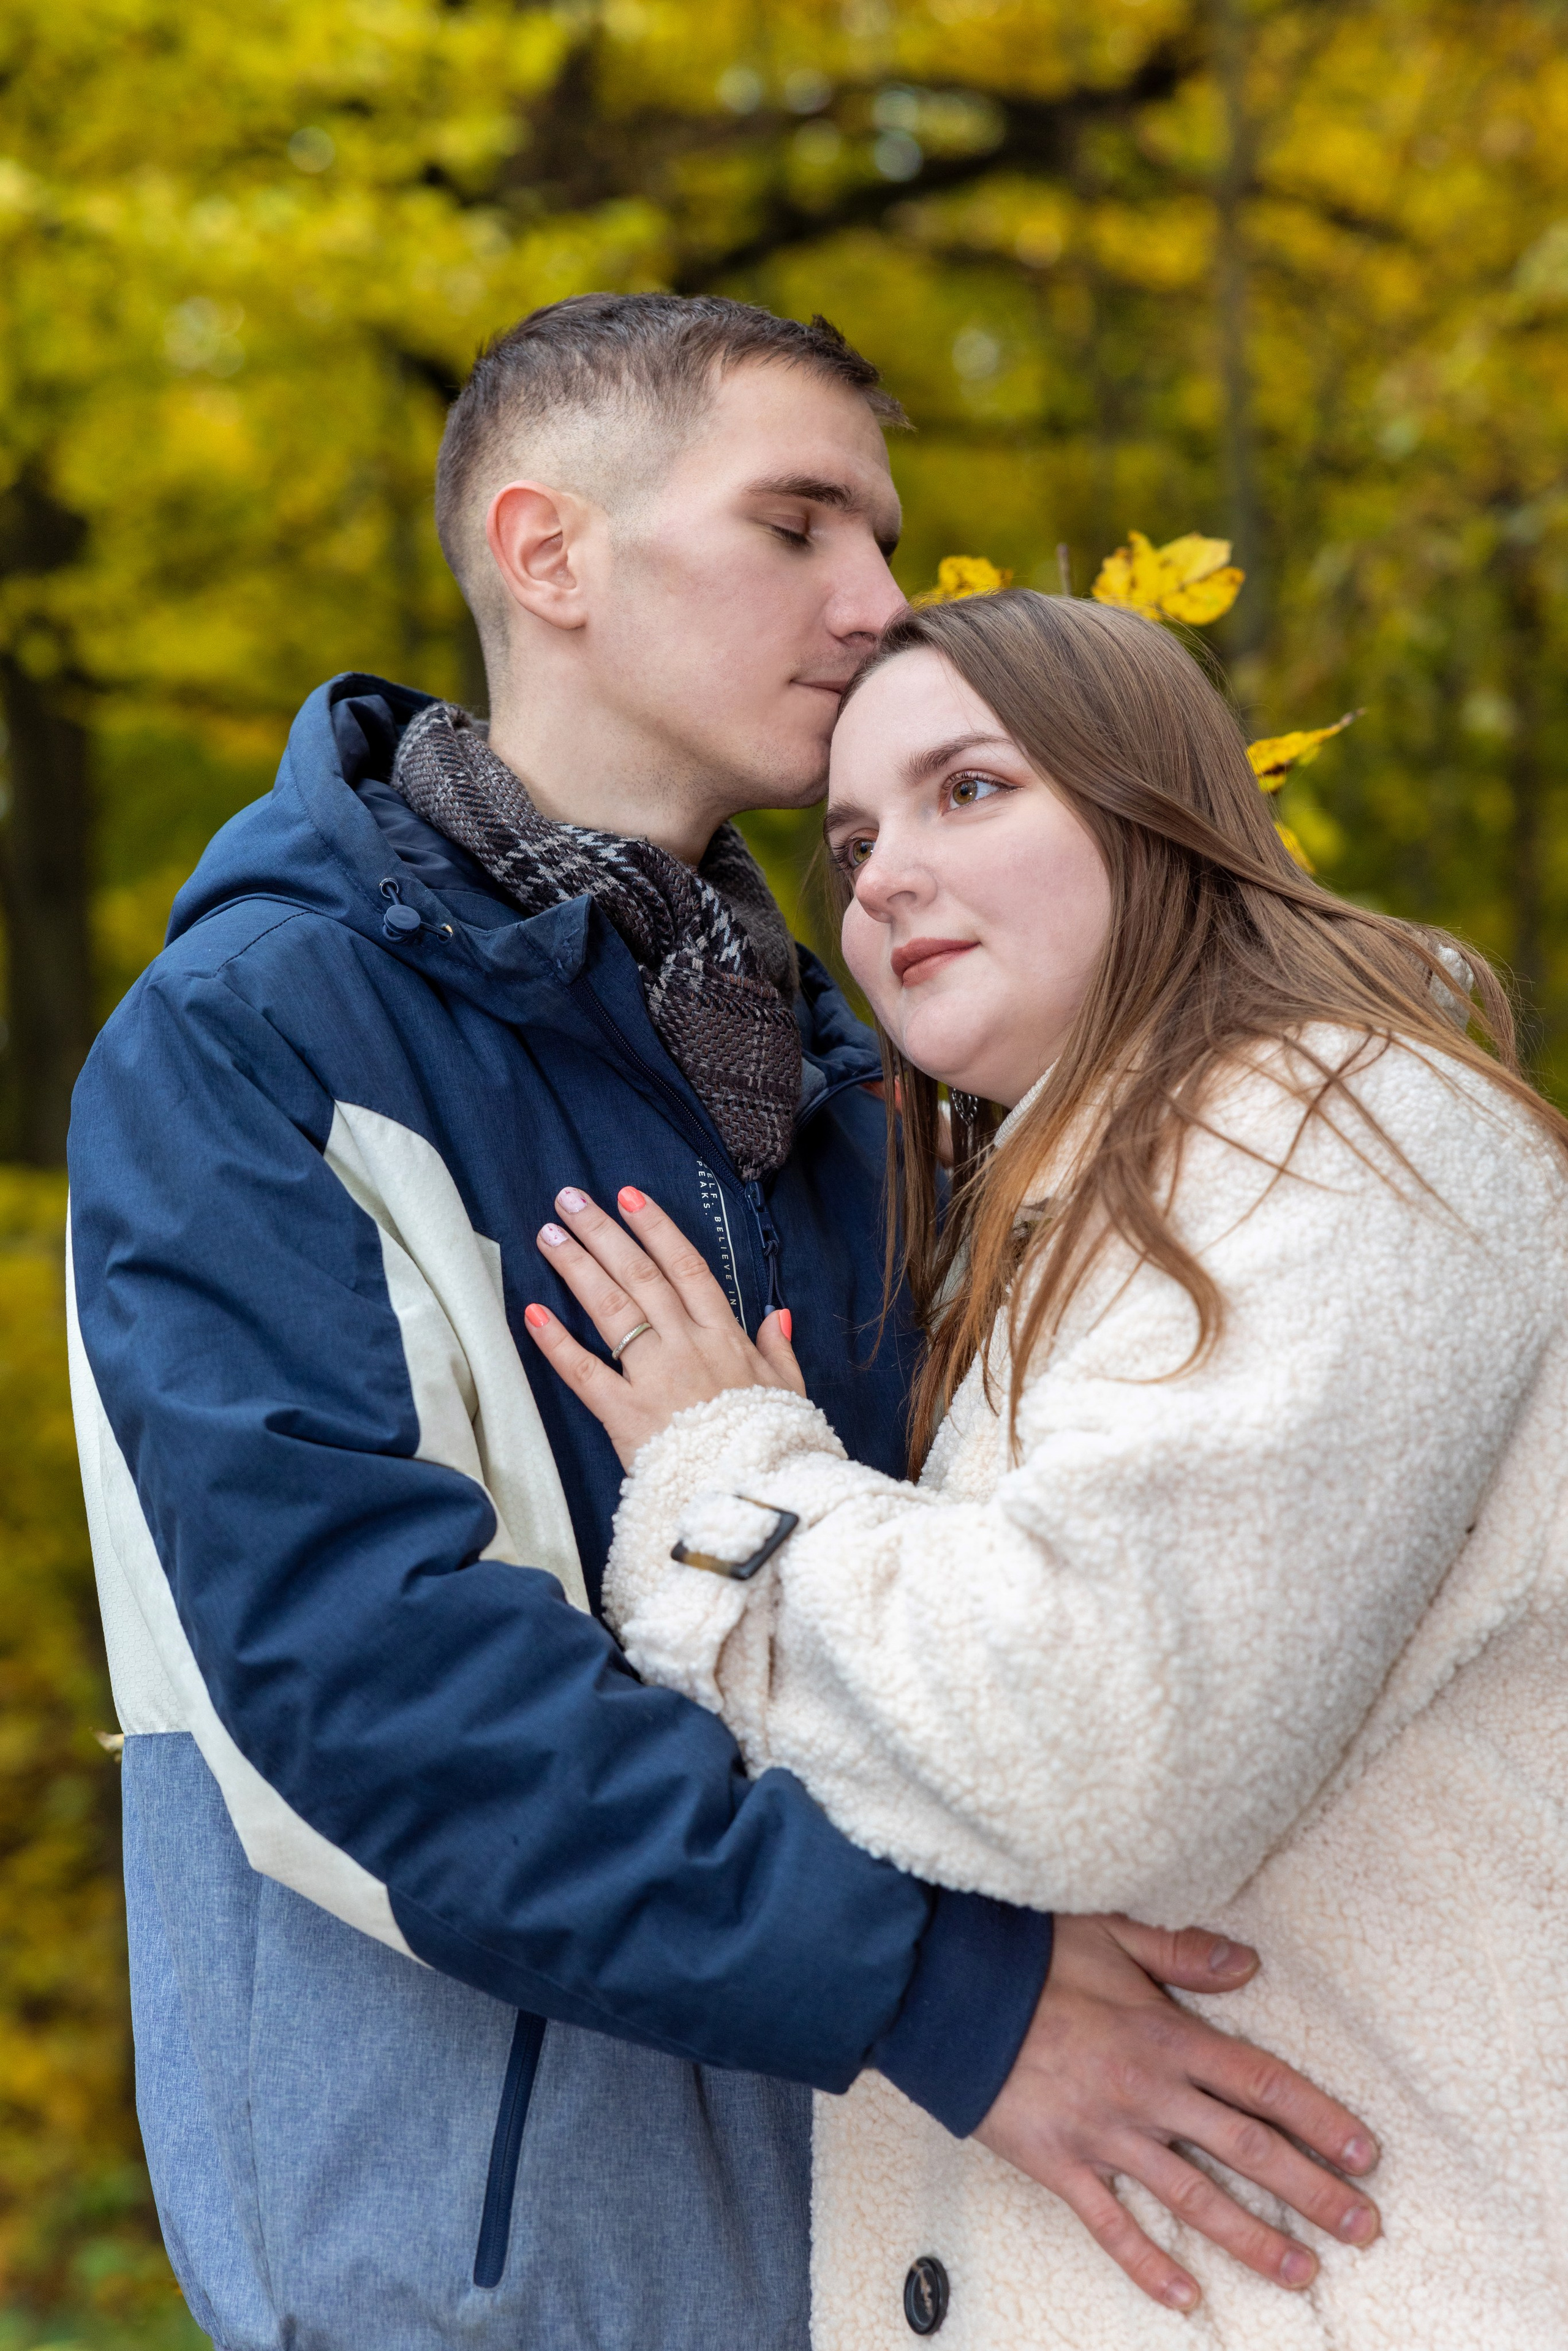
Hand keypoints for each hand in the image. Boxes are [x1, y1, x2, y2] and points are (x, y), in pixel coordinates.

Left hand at [524, 1185, 803, 1466]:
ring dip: (578, 1268)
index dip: (655, 1229)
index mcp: (724, 1338)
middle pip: (640, 1276)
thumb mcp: (788, 1393)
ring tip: (549, 1234)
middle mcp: (686, 1346)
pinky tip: (533, 1313)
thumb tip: (776, 1315)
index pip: (686, 1268)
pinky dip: (557, 1343)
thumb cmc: (770, 1444)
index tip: (629, 1197)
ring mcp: (654, 1378)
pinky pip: (585, 1372)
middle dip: (603, 1232)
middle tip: (570, 1199)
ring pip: (612, 1309)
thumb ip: (777, 1350)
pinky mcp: (626, 1415)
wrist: (754, 1495)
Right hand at [976, 1915, 1379, 2312]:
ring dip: (1253, 2238)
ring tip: (1304, 2272)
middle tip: (1364, 2226)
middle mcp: (1147, 2093)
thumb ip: (1180, 1952)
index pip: (1261, 2083)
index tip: (1365, 2154)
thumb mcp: (1109, 1932)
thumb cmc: (1029, 1956)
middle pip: (1245, 2149)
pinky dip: (1149, 2265)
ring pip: (1194, 2197)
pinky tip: (1186, 2298)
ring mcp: (1105, 2136)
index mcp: (1165, 2034)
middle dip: (1311, 2191)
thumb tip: (1247, 1963)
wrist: (947, 1994)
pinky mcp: (1061, 2166)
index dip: (1319, 2119)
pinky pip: (1112, 2227)